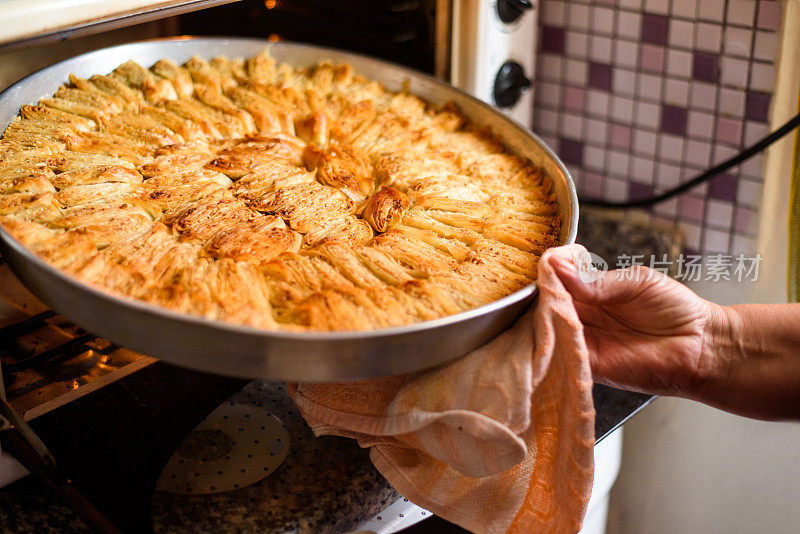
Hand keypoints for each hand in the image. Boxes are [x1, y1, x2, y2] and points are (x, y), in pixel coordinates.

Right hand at [548, 248, 722, 397]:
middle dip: (541, 295)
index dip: (547, 272)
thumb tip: (559, 266)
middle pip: (545, 305)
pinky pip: (558, 356)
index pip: (556, 280)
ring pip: (547, 329)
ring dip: (543, 318)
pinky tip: (552, 329)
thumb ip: (596, 280)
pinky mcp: (587, 366)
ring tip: (548, 305)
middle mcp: (581, 317)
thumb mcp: (634, 282)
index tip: (546, 263)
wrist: (701, 345)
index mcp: (590, 293)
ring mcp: (581, 342)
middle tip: (543, 287)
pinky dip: (551, 344)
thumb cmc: (675, 310)